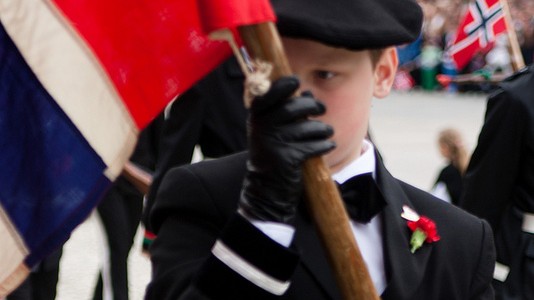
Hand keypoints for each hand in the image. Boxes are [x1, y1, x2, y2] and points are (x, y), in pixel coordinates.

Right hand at [239, 76, 334, 223]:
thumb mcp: (272, 130)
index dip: (283, 85)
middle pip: (292, 108)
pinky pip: (312, 146)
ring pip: (306, 128)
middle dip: (312, 106)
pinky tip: (328, 145)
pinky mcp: (287, 159)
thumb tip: (308, 93)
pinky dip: (324, 145)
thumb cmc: (273, 152)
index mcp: (256, 117)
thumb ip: (287, 110)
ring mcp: (274, 143)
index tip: (296, 81)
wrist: (266, 188)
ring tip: (327, 131)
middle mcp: (262, 128)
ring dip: (322, 128)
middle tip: (321, 109)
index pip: (268, 94)